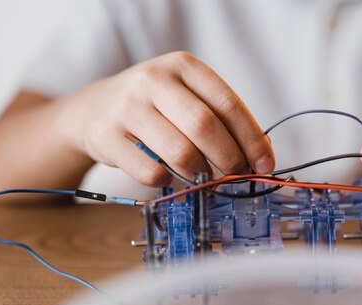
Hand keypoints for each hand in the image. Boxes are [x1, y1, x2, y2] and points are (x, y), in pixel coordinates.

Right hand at [59, 51, 273, 185]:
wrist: (97, 108)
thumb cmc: (158, 107)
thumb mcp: (190, 98)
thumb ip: (224, 121)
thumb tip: (261, 157)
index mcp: (183, 66)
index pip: (228, 104)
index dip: (252, 139)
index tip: (265, 164)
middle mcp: (153, 79)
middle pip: (204, 126)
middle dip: (229, 158)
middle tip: (237, 175)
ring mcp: (126, 106)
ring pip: (180, 153)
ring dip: (199, 173)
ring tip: (201, 175)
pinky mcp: (106, 135)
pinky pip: (151, 171)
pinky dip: (168, 182)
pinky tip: (168, 175)